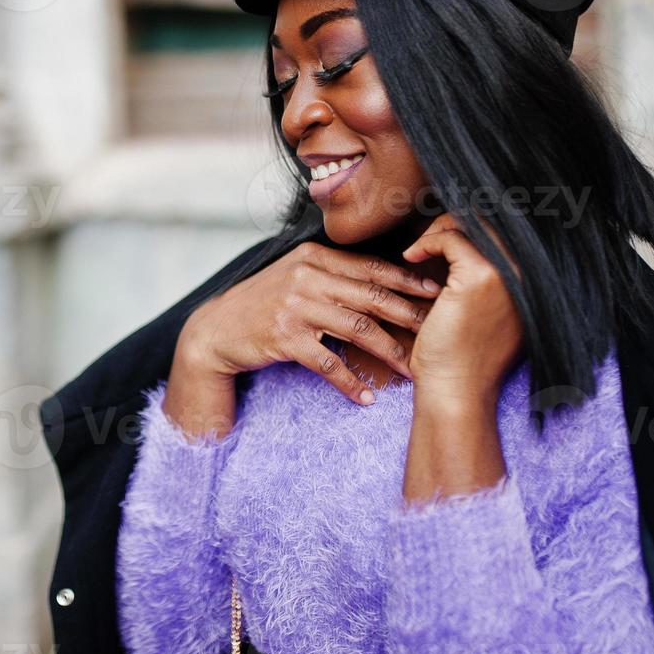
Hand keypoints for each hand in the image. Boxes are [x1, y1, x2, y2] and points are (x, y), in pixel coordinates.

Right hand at [165, 241, 439, 437]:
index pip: (371, 267)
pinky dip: (350, 382)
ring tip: (411, 369)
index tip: (436, 292)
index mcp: (314, 257)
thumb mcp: (294, 276)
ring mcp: (294, 306)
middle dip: (410, 314)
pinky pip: (328, 362)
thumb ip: (331, 274)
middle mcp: (306, 276)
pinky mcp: (284, 337)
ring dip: (389, 352)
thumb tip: (382, 281)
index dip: (408, 280)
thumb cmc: (261, 304)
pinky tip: (366, 396)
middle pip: (372, 296)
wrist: (215, 330)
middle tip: (438, 331)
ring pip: (357, 328)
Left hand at [401, 212, 523, 411]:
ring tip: (418, 251)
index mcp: (532, 283)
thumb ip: (487, 280)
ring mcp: (509, 273)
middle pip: (490, 223)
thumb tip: (463, 240)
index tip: (439, 239)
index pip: (502, 233)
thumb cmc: (462, 357)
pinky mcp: (482, 276)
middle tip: (427, 239)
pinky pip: (451, 238)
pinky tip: (411, 257)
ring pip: (471, 225)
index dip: (470, 228)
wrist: (456, 391)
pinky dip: (427, 242)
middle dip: (455, 223)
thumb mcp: (484, 313)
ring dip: (439, 231)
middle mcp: (528, 274)